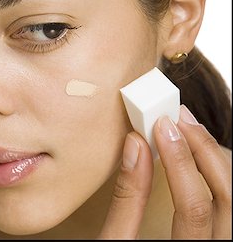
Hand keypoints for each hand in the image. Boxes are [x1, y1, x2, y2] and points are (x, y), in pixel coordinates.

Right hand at [98, 104, 231, 238]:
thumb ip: (126, 198)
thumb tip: (134, 147)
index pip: (196, 207)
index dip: (180, 161)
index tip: (161, 127)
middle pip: (229, 199)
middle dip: (204, 151)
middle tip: (179, 119)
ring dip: (214, 159)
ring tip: (189, 130)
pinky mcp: (216, 238)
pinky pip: (229, 206)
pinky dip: (218, 175)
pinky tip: (198, 157)